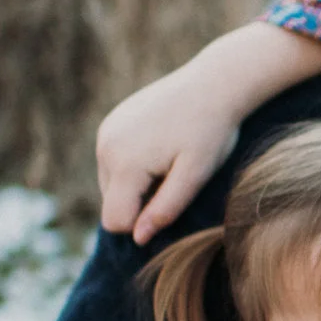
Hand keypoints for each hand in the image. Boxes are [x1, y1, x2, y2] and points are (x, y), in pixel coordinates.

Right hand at [96, 23, 320, 243]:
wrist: (215, 83)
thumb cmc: (212, 131)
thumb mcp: (196, 175)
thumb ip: (166, 208)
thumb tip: (138, 238)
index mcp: (124, 163)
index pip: (115, 221)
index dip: (143, 224)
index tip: (173, 204)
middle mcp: (106, 147)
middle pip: (112, 203)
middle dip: (142, 202)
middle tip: (177, 179)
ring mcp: (105, 131)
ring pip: (112, 184)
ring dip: (138, 185)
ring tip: (171, 162)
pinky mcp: (111, 122)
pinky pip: (113, 161)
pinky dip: (134, 165)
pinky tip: (163, 147)